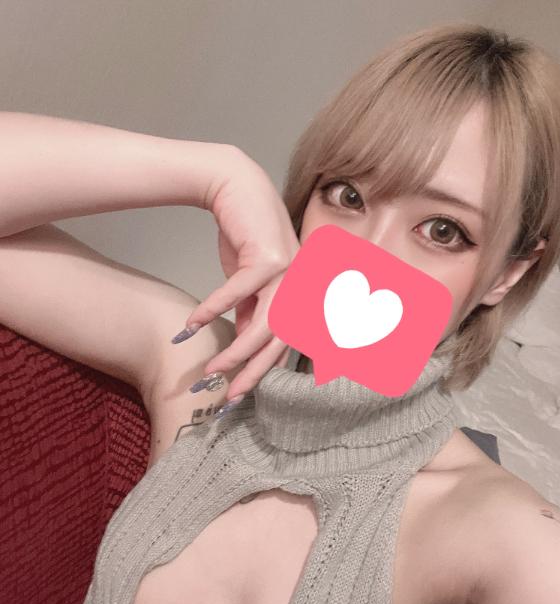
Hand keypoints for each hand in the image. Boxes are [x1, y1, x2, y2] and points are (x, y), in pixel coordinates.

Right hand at [178, 146, 300, 401]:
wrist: (235, 186)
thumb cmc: (243, 234)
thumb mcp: (248, 280)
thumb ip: (251, 311)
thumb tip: (242, 343)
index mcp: (299, 295)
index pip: (284, 343)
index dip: (264, 370)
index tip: (238, 393)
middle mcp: (302, 286)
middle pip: (279, 342)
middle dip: (254, 372)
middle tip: (230, 396)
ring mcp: (291, 271)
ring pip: (264, 324)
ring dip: (236, 350)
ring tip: (210, 368)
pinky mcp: (270, 255)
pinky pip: (239, 291)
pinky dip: (213, 308)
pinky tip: (192, 324)